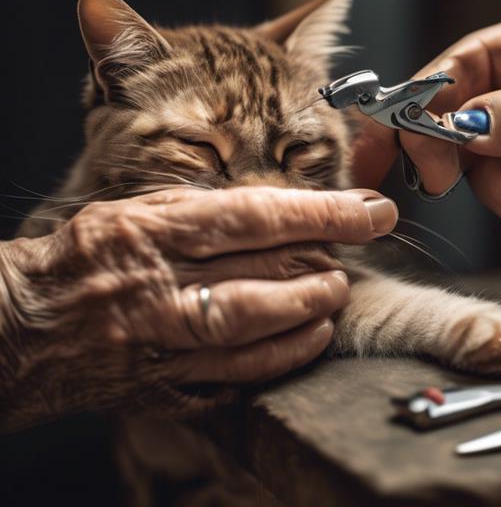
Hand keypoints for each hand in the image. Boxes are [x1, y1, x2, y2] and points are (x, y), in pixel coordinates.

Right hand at [0, 186, 397, 432]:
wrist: (19, 327)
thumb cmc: (85, 259)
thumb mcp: (138, 213)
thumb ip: (207, 213)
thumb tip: (288, 210)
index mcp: (153, 229)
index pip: (255, 215)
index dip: (323, 213)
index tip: (371, 210)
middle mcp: (158, 284)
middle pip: (263, 272)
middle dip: (323, 262)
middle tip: (352, 255)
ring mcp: (159, 340)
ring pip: (252, 326)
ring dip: (307, 310)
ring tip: (333, 295)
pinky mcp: (160, 384)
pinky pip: (234, 376)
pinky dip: (280, 358)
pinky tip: (307, 340)